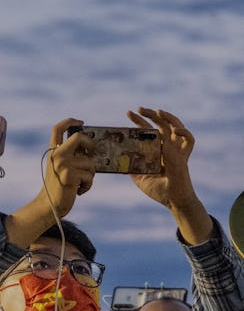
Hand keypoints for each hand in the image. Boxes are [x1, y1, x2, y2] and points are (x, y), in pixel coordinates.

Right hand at [44, 118, 95, 214]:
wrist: (49, 206)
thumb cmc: (59, 187)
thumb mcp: (62, 168)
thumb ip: (71, 157)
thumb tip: (91, 149)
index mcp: (53, 152)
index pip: (58, 129)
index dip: (70, 121)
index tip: (81, 122)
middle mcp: (56, 155)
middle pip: (79, 137)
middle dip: (90, 144)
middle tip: (92, 153)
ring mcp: (62, 164)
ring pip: (90, 163)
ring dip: (90, 175)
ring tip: (80, 184)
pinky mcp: (69, 175)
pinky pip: (89, 176)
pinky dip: (88, 185)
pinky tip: (79, 190)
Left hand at [127, 108, 211, 244]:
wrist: (172, 201)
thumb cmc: (159, 190)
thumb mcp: (140, 178)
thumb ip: (132, 167)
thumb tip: (119, 160)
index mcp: (158, 150)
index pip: (149, 131)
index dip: (140, 121)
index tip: (129, 114)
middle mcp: (168, 147)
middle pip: (161, 124)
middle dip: (150, 115)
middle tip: (138, 109)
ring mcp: (177, 150)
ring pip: (177, 126)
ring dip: (167, 117)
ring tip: (157, 111)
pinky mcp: (183, 157)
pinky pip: (189, 140)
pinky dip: (184, 132)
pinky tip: (175, 130)